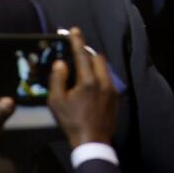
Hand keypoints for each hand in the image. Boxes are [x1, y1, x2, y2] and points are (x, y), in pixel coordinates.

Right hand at [48, 27, 117, 148]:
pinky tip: (91, 83)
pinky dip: (99, 74)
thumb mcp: (57, 103)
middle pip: (97, 58)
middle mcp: (104, 81)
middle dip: (87, 53)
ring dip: (94, 64)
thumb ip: (58, 80)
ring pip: (105, 67)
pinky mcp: (116, 96)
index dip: (77, 41)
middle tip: (76, 53)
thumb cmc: (72, 122)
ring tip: (82, 68)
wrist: (93, 142)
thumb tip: (61, 63)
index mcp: (89, 81)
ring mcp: (112, 89)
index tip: (73, 30)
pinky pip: (108, 78)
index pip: (82, 55)